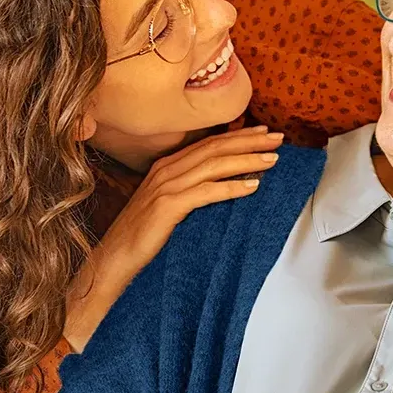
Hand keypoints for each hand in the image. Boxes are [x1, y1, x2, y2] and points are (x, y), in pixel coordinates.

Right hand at [63, 126, 282, 349]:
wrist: (113, 259)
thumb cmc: (142, 236)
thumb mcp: (167, 205)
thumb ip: (189, 190)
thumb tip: (222, 184)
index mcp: (167, 166)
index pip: (209, 143)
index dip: (239, 136)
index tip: (264, 133)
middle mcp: (166, 170)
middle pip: (215, 148)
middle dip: (250, 141)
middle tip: (278, 138)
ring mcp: (166, 187)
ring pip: (214, 165)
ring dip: (246, 160)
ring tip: (272, 159)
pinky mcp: (167, 206)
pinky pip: (206, 192)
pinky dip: (231, 187)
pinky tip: (252, 186)